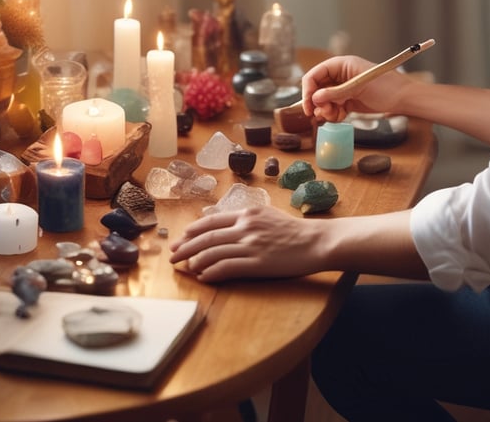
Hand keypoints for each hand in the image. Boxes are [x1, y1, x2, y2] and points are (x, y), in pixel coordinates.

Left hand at [169, 206, 325, 282]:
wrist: (317, 242)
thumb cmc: (295, 231)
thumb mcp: (268, 216)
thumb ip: (247, 219)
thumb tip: (227, 225)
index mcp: (247, 213)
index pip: (212, 221)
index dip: (193, 230)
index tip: (180, 238)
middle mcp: (246, 226)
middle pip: (207, 237)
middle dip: (185, 246)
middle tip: (172, 256)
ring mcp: (251, 244)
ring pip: (213, 252)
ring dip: (195, 260)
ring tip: (185, 267)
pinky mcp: (257, 263)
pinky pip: (227, 267)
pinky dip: (212, 272)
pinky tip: (203, 277)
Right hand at [301, 55, 412, 120]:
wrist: (404, 98)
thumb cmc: (386, 86)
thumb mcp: (358, 88)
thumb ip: (335, 93)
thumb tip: (314, 98)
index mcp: (341, 65)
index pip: (315, 75)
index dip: (308, 89)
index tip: (308, 105)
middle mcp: (339, 76)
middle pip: (316, 89)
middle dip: (317, 103)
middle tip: (322, 114)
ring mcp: (343, 88)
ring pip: (323, 101)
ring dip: (326, 110)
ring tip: (336, 115)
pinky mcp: (348, 100)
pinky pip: (333, 108)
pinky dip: (334, 114)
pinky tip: (342, 116)